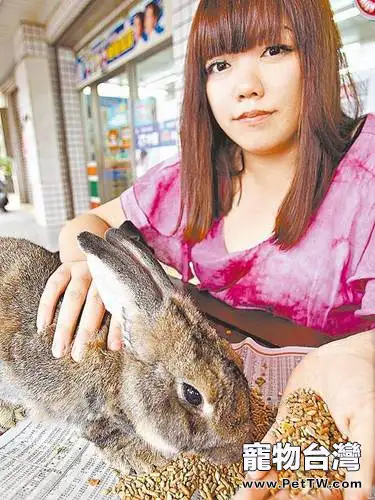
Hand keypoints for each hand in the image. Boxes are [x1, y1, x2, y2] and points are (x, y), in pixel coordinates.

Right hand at [37, 261, 121, 361]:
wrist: (94, 252)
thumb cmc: (106, 284)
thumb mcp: (116, 295)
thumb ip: (118, 319)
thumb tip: (117, 348)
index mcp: (118, 286)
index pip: (119, 309)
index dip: (117, 330)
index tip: (112, 349)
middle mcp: (102, 276)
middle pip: (95, 305)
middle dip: (86, 332)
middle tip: (77, 356)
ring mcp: (83, 270)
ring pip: (74, 298)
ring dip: (66, 325)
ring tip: (58, 348)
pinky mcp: (65, 267)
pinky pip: (54, 286)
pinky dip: (47, 306)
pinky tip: (42, 326)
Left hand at [234, 331, 374, 499]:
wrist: (344, 355)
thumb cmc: (364, 386)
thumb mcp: (366, 422)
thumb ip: (363, 458)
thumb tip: (360, 498)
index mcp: (343, 463)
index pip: (324, 492)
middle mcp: (321, 455)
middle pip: (298, 484)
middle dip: (277, 497)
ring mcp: (302, 438)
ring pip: (282, 467)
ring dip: (263, 484)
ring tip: (243, 499)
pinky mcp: (287, 420)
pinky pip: (274, 442)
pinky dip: (264, 456)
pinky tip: (251, 471)